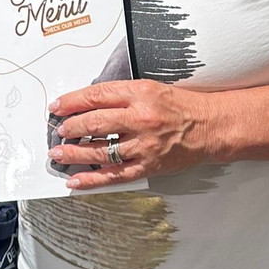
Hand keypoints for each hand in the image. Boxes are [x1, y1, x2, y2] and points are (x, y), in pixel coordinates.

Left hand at [47, 80, 216, 189]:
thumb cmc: (181, 106)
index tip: (58, 107)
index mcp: (138, 93)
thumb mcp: (149, 88)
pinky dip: (93, 179)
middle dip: (70, 128)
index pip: (96, 96)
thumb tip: (88, 103)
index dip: (72, 101)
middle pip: (95, 123)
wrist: (210, 126)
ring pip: (101, 151)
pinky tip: (76, 180)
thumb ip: (120, 94)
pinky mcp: (148, 165)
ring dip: (75, 154)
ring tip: (58, 154)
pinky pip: (115, 175)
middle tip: (58, 131)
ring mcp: (143, 144)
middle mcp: (139, 118)